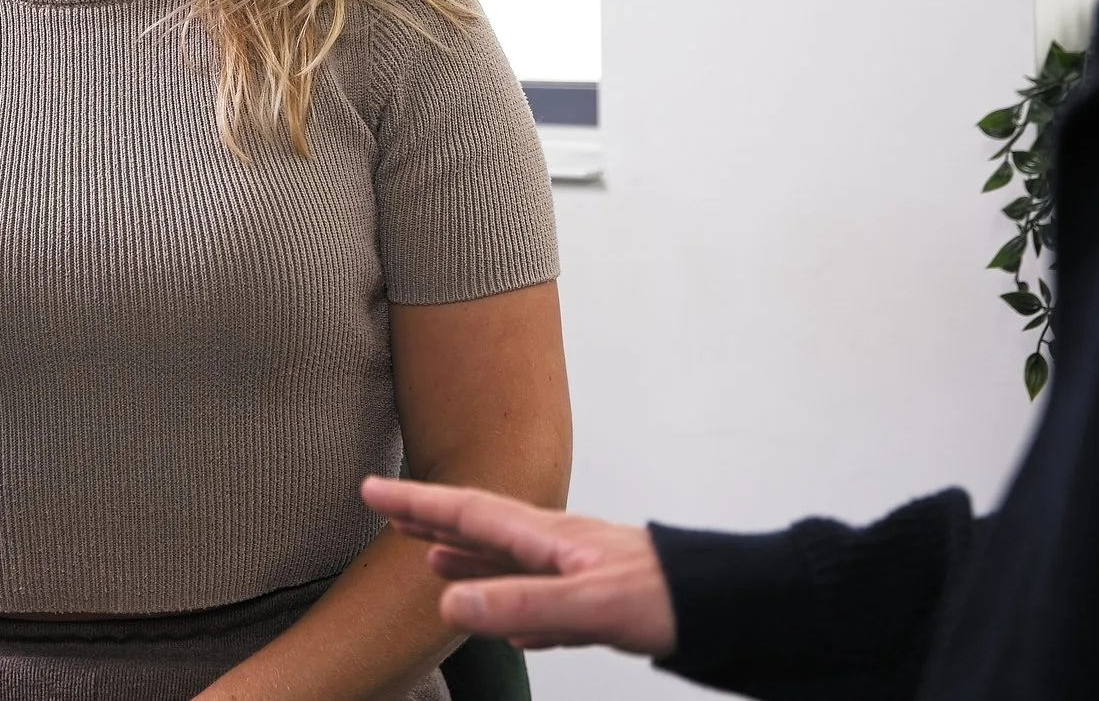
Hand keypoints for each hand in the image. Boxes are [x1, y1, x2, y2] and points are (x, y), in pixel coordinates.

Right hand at [359, 477, 675, 656]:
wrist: (727, 605)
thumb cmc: (667, 597)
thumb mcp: (586, 604)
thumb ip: (518, 603)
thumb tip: (444, 602)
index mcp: (549, 538)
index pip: (469, 513)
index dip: (417, 502)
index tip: (371, 488)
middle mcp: (557, 547)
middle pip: (480, 529)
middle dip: (431, 518)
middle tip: (385, 508)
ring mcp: (575, 571)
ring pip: (505, 562)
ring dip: (463, 557)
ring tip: (426, 555)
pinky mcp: (594, 602)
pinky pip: (534, 596)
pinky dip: (504, 598)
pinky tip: (497, 610)